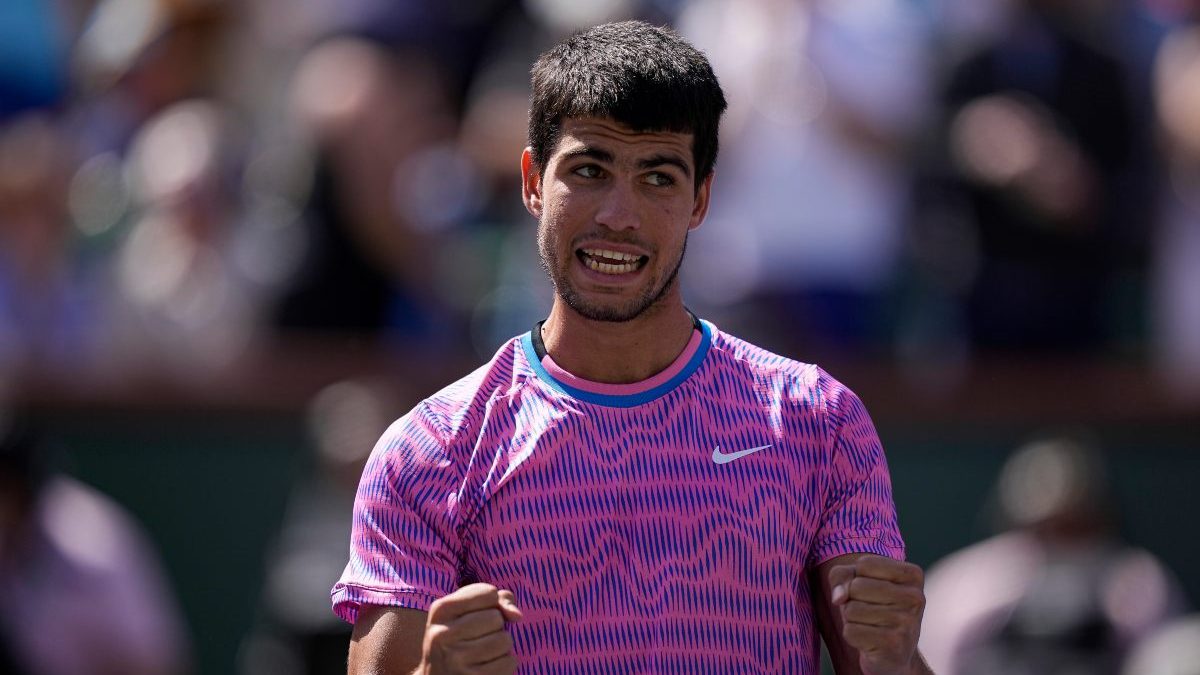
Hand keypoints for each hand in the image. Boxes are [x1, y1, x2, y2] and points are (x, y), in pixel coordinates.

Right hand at [421, 583, 523, 673]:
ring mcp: (455, 660)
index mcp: (440, 610)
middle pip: (496, 618)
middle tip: (479, 636)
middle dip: (496, 626)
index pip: (488, 593)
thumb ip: (497, 601)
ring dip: (501, 646)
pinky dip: (505, 663)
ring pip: (504, 640)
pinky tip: (487, 666)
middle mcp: (442, 635)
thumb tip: (517, 616)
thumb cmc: (459, 636)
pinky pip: (508, 663)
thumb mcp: (466, 611)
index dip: (492, 603)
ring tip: (483, 651)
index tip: (477, 613)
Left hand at [828, 555, 925, 674]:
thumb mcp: (859, 581)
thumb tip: (838, 597)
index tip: (871, 590)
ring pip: (851, 609)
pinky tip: (869, 640)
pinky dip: (852, 636)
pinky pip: (851, 631)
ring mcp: (907, 622)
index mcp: (913, 575)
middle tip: (869, 611)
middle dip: (852, 600)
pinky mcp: (894, 645)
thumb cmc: (874, 608)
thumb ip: (842, 576)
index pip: (865, 564)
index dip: (857, 577)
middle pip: (857, 586)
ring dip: (851, 619)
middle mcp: (915, 597)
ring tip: (870, 625)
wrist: (894, 654)